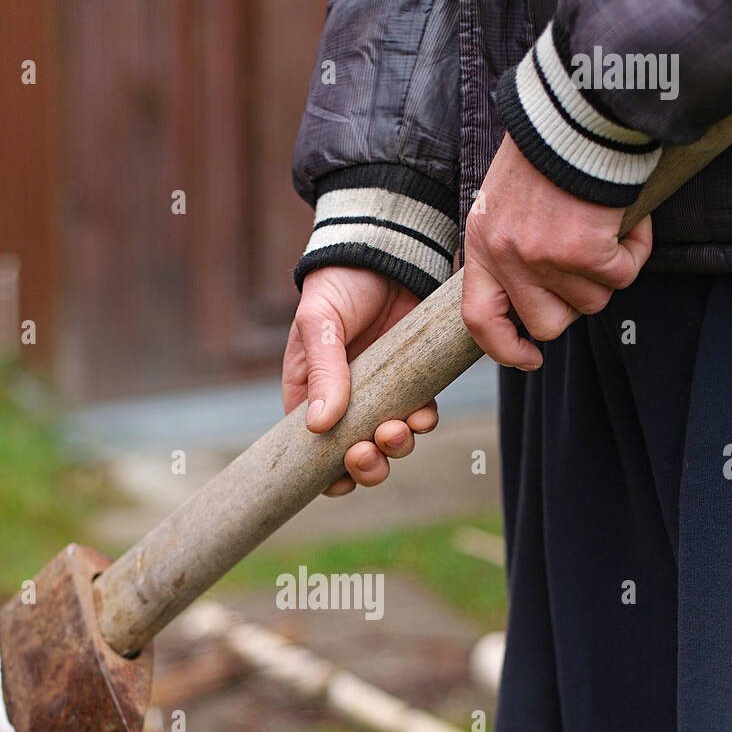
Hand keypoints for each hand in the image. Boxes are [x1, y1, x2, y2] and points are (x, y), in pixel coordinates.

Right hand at [282, 265, 439, 495]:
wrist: (387, 250)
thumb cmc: (339, 284)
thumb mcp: (320, 324)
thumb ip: (323, 371)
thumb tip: (319, 425)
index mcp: (308, 393)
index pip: (310, 449)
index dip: (324, 475)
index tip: (339, 481)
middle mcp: (345, 401)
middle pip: (354, 455)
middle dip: (365, 465)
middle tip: (369, 452)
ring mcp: (382, 394)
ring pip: (389, 442)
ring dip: (396, 447)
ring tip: (399, 429)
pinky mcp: (413, 381)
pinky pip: (420, 415)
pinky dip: (422, 422)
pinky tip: (422, 413)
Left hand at [462, 133, 652, 368]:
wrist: (578, 109)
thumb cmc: (549, 149)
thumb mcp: (507, 200)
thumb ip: (511, 246)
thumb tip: (534, 296)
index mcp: (481, 244)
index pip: (478, 319)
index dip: (503, 349)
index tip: (529, 357)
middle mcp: (507, 256)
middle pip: (546, 323)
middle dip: (575, 304)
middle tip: (589, 268)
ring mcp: (543, 256)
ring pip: (591, 302)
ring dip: (610, 271)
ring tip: (607, 227)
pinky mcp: (584, 248)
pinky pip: (622, 274)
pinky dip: (635, 250)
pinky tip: (628, 219)